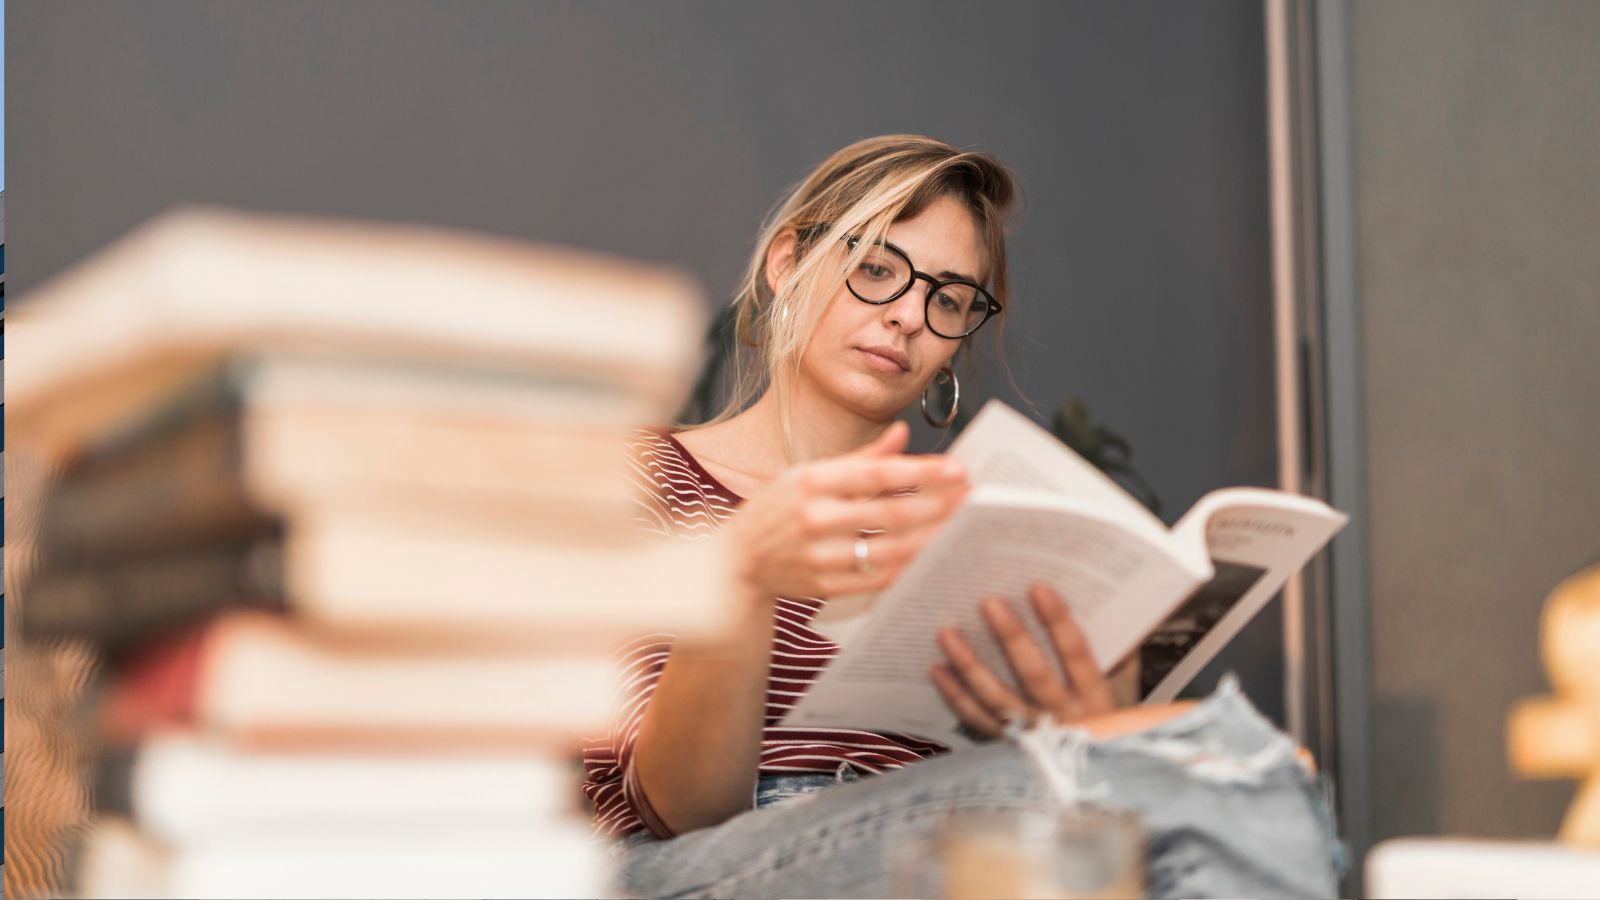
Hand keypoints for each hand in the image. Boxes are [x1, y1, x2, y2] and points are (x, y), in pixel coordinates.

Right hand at [719, 421, 968, 601]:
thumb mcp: (809, 472)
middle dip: (938, 506)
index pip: (878, 474)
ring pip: (890, 549)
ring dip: (931, 538)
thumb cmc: (777, 509)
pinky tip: (933, 556)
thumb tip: (903, 435)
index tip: (959, 469)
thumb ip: (861, 458)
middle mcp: (814, 517)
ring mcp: (819, 556)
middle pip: (890, 513)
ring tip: (962, 526)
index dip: (922, 472)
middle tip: (972, 498)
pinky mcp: (824, 587)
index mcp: (812, 480)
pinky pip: (878, 579)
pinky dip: (909, 568)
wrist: (735, 561)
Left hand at [930, 583, 1125, 738]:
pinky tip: (938, 669)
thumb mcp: (1125, 692)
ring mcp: (1034, 736)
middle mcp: (1065, 719)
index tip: (1039, 588)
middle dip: (1011, 637)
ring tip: (946, 632)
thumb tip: (1115, 608)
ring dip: (970, 664)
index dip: (1059, 622)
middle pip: (1034, 675)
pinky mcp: (1010, 748)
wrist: (1099, 782)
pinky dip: (956, 695)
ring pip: (997, 699)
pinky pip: (978, 720)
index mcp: (1097, 700)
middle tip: (988, 602)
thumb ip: (1121, 653)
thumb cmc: (1113, 726)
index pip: (1078, 655)